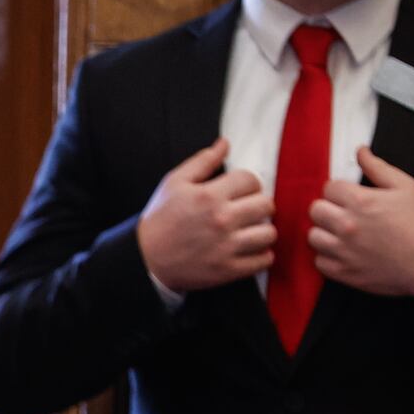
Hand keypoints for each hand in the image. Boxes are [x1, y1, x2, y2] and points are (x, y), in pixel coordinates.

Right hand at [137, 137, 276, 291]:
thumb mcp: (174, 183)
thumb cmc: (160, 220)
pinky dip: (261, 255)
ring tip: (250, 230)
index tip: (239, 192)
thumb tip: (225, 144)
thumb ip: (202, 161)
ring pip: (269, 233)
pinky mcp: (227, 270)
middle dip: (258, 204)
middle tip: (247, 210)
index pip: (251, 180)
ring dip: (262, 230)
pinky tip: (249, 250)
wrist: (145, 259)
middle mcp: (221, 220)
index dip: (247, 183)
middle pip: (266, 205)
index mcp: (209, 196)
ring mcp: (226, 247)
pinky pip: (263, 260)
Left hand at [309, 146, 413, 296]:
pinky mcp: (342, 271)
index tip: (348, 196)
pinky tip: (341, 252)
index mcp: (360, 201)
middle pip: (315, 210)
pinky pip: (318, 261)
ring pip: (313, 236)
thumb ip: (378, 168)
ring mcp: (342, 250)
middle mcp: (346, 225)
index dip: (338, 190)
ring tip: (339, 233)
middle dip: (327, 208)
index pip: (328, 188)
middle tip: (342, 213)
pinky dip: (327, 256)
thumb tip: (359, 151)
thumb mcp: (406, 187)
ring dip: (324, 232)